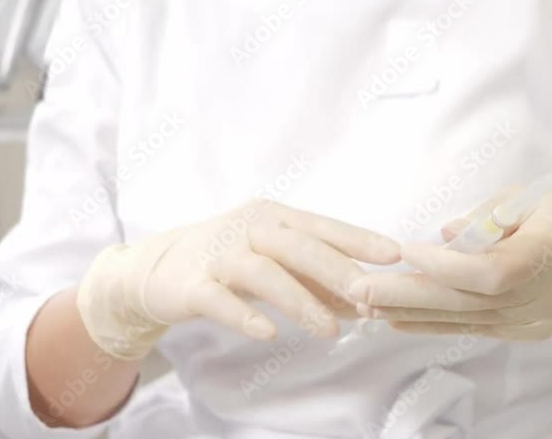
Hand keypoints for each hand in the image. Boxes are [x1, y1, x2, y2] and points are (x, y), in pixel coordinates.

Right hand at [77, 199, 399, 359]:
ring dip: (300, 301)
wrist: (157, 268)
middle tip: (369, 295)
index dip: (358, 239)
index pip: (322, 226)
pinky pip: (220, 300)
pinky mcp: (192, 284)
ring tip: (330, 330)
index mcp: (273, 216)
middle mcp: (248, 228)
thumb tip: (365, 303)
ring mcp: (219, 254)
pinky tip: (269, 333)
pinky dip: (245, 316)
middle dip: (337, 270)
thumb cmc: (229, 261)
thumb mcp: (275, 264)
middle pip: (298, 246)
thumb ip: (316, 280)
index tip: (394, 254)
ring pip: (264, 273)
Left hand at [348, 185, 551, 354]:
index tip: (405, 250)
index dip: (446, 266)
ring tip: (364, 304)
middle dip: (409, 295)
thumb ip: (492, 215)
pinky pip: (470, 328)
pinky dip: (431, 323)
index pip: (493, 271)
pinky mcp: (520, 331)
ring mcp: (530, 321)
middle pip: (468, 302)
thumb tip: (444, 235)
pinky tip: (395, 319)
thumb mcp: (540, 195)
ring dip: (410, 313)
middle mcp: (540, 296)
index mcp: (550, 254)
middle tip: (360, 288)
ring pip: (464, 320)